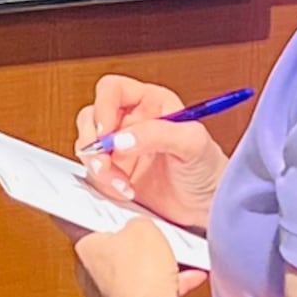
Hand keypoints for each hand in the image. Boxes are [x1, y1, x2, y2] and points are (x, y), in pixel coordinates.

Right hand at [73, 72, 228, 227]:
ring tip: (121, 182)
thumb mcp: (192, 144)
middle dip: (93, 141)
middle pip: (91, 117)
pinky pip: (93, 173)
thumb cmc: (208, 170)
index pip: (113, 90)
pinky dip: (103, 184)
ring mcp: (120, 149)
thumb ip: (158, 134)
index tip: (106, 131)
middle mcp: (131, 122)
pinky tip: (125, 190)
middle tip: (106, 162)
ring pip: (87, 146)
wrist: (207, 207)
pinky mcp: (114, 173)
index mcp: (151, 103)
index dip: (103, 106)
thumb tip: (122, 138)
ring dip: (98, 166)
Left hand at [74, 215, 200, 296]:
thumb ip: (137, 223)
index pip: (91, 229)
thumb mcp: (144, 227)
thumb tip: (139, 227)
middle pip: (116, 254)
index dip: (111, 222)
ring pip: (134, 276)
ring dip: (156, 269)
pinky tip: (187, 278)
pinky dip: (165, 287)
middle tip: (155, 240)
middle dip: (138, 249)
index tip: (124, 219)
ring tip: (177, 260)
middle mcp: (89, 276)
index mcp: (84, 249)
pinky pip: (146, 295)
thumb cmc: (141, 273)